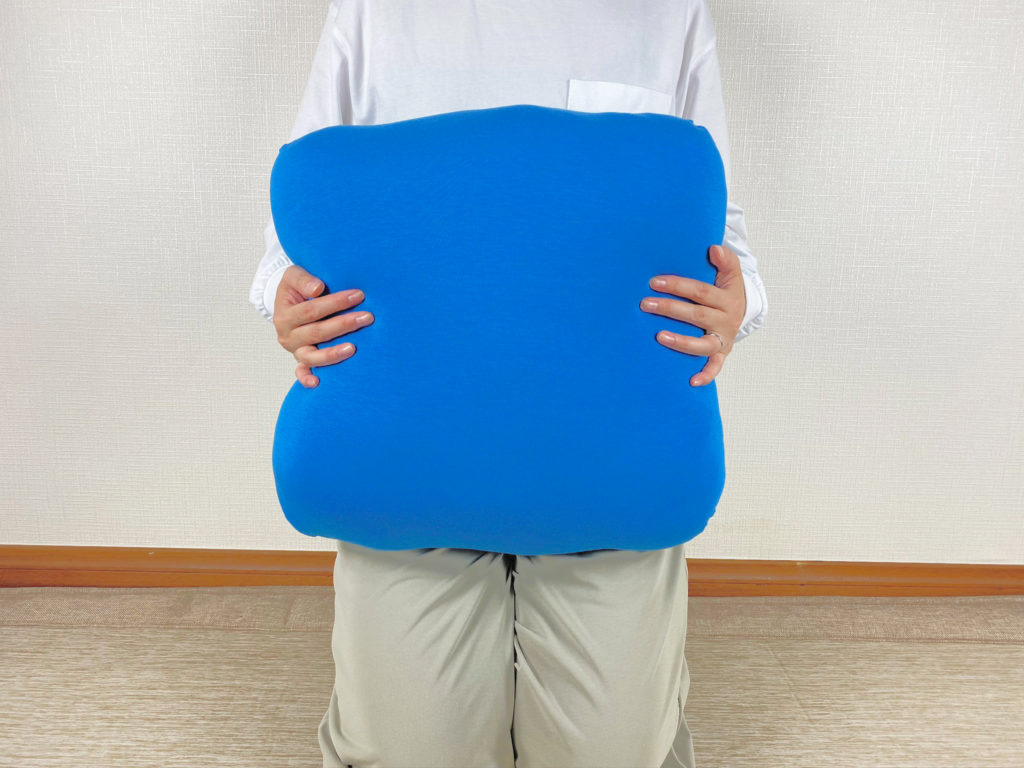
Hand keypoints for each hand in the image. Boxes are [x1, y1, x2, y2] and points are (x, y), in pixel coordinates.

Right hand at [272, 265, 373, 388]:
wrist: (288, 303)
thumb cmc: (295, 288)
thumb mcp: (293, 276)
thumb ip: (303, 279)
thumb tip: (318, 288)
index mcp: (284, 315)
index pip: (312, 310)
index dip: (335, 303)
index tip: (358, 295)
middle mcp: (287, 336)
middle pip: (318, 332)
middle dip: (344, 324)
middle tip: (368, 317)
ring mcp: (295, 351)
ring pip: (313, 356)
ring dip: (334, 353)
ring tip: (354, 348)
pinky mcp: (301, 360)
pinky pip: (302, 373)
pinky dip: (307, 379)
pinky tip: (319, 383)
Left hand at [639, 244, 745, 386]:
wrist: (743, 311)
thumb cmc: (727, 289)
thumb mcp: (731, 273)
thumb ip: (725, 260)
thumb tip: (714, 248)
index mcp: (727, 298)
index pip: (700, 291)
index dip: (678, 286)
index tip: (654, 282)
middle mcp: (726, 320)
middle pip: (697, 315)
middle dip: (670, 309)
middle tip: (645, 304)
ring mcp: (723, 339)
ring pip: (703, 344)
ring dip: (681, 342)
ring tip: (659, 337)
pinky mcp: (721, 354)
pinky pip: (715, 367)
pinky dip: (706, 375)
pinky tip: (691, 381)